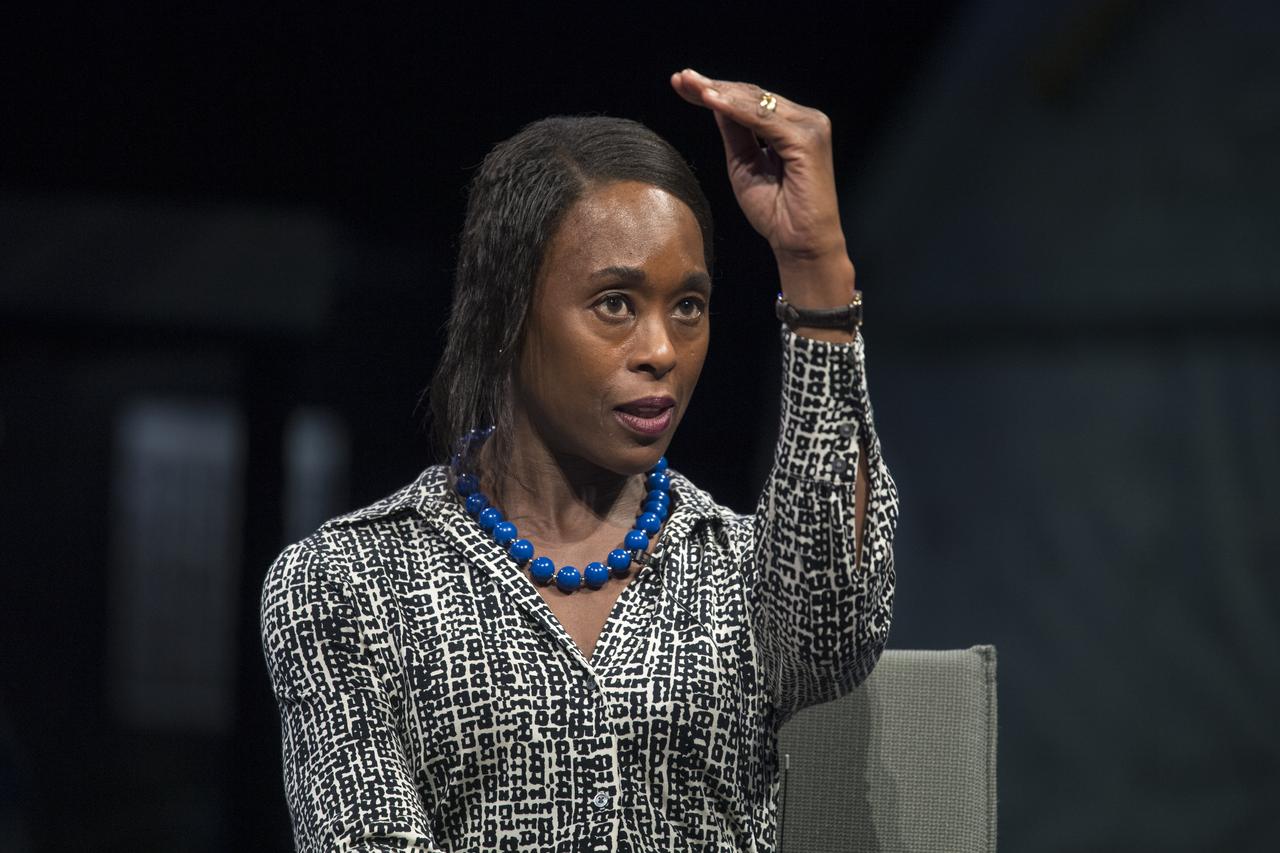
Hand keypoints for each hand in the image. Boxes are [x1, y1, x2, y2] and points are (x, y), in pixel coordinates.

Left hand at [670, 68, 848, 267]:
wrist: (799, 244)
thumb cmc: (776, 212)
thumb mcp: (744, 164)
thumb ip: (735, 132)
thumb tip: (715, 101)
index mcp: (792, 126)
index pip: (750, 101)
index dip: (716, 91)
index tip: (683, 84)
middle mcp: (805, 120)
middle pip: (752, 96)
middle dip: (714, 86)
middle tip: (682, 78)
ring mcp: (810, 126)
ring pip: (756, 102)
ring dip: (720, 92)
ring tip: (691, 85)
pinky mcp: (807, 139)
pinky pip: (763, 119)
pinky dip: (735, 109)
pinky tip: (711, 101)